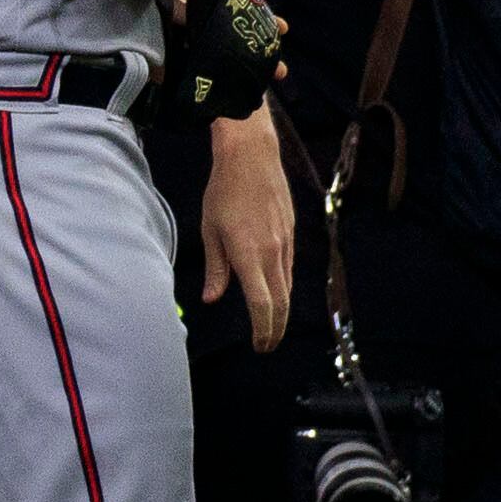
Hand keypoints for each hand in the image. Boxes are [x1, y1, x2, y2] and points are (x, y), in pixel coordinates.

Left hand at [201, 114, 292, 354]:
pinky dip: (283, 287)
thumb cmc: (223, 191)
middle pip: (281, 302)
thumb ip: (215, 268)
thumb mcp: (209, 230)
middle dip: (275, 329)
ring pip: (287, 286)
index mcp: (249, 254)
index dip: (263, 330)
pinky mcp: (291, 232)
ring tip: (270, 326)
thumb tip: (212, 299)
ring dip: (280, 310)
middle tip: (266, 345)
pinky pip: (289, 268)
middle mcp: (273, 252)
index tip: (259, 345)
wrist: (252, 155)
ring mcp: (286, 242)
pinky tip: (275, 293)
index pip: (263, 305)